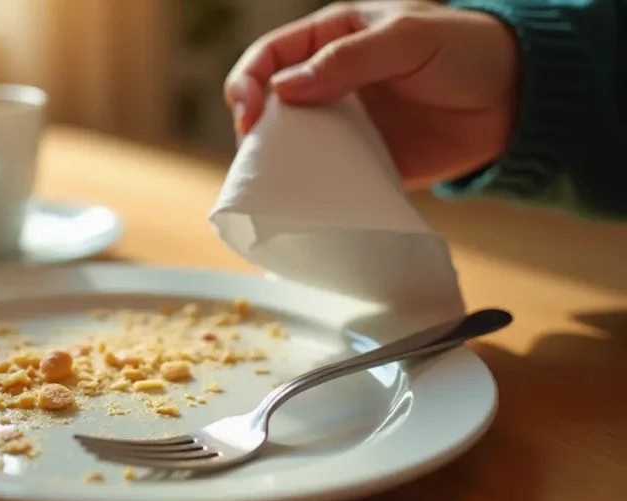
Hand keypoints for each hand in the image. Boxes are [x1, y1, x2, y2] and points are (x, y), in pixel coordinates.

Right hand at [224, 1, 518, 186]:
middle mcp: (329, 81)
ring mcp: (345, 124)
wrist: (519, 101)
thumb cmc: (468, 49)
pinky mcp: (363, 162)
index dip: (247, 81)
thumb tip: (282, 90)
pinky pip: (326, 176)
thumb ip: (347, 60)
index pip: (270, 56)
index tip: (248, 113)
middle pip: (269, 103)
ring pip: (291, 143)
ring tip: (270, 180)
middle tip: (254, 152)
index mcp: (331, 37)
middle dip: (253, 127)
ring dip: (276, 162)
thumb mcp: (408, 38)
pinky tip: (306, 199)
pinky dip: (312, 189)